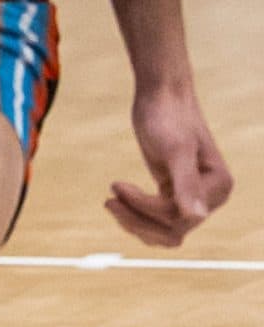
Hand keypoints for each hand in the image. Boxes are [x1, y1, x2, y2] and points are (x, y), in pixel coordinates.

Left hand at [108, 83, 233, 247]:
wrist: (160, 95)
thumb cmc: (168, 117)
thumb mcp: (175, 150)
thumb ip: (186, 183)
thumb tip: (197, 218)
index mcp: (219, 187)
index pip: (180, 219)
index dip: (146, 208)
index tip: (116, 185)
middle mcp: (210, 196)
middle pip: (171, 231)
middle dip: (137, 220)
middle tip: (108, 201)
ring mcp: (191, 196)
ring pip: (162, 230)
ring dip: (134, 221)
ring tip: (109, 201)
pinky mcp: (172, 192)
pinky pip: (156, 219)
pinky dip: (135, 215)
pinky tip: (117, 199)